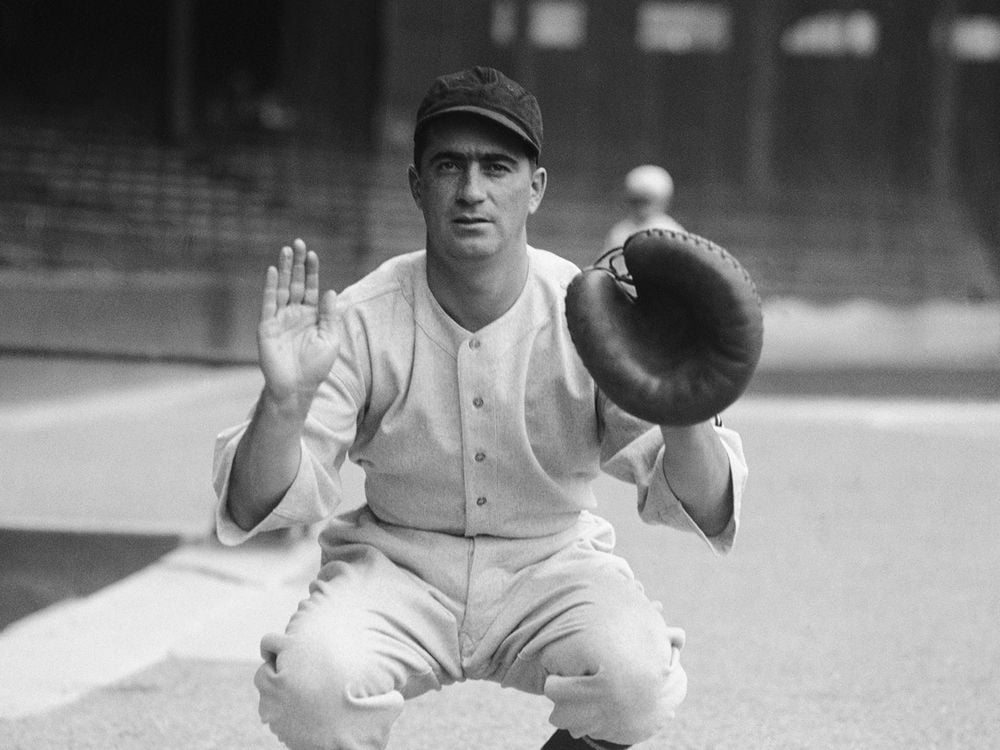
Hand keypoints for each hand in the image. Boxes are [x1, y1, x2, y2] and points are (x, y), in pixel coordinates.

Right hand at [257, 239, 339, 411]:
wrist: (297, 388)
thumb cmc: (316, 367)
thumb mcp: (329, 339)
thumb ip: (329, 315)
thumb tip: (330, 290)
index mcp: (310, 315)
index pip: (310, 287)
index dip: (311, 271)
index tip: (313, 254)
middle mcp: (294, 313)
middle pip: (295, 282)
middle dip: (297, 263)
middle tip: (298, 242)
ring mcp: (280, 318)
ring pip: (282, 288)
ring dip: (284, 269)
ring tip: (286, 249)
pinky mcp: (267, 326)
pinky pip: (269, 303)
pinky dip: (271, 287)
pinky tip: (274, 271)